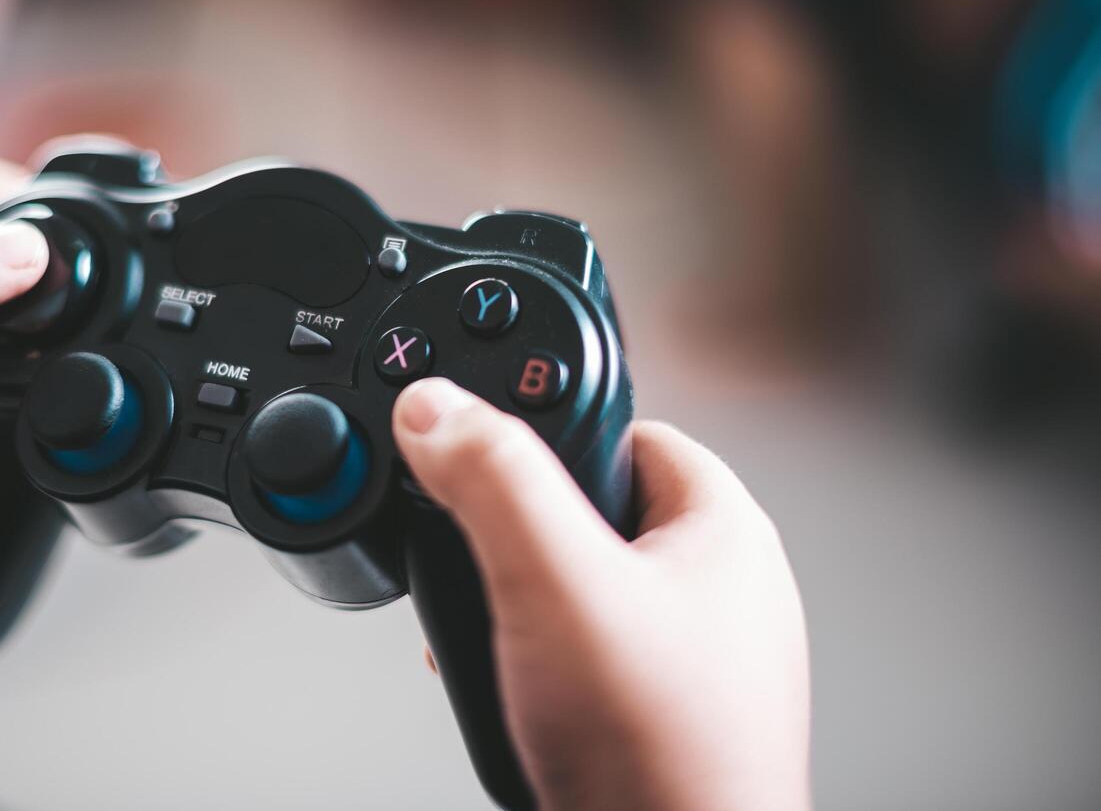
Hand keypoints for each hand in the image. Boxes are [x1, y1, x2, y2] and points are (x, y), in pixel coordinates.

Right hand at [393, 379, 809, 810]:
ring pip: (585, 584)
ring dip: (523, 599)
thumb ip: (493, 482)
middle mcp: (723, 586)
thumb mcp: (552, 585)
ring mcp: (700, 654)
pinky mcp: (670, 709)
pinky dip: (542, 656)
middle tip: (485, 559)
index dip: (550, 432)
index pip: (627, 427)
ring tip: (497, 632)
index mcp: (724, 528)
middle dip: (520, 532)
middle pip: (594, 508)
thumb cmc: (661, 753)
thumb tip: (438, 410)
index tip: (488, 450)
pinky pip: (591, 650)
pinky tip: (516, 686)